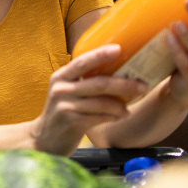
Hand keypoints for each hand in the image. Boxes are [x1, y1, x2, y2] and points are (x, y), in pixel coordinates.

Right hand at [29, 44, 147, 155]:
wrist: (44, 139)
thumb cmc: (62, 112)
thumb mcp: (66, 92)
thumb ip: (83, 82)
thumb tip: (118, 72)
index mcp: (61, 77)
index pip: (82, 61)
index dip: (101, 54)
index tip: (119, 48)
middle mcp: (61, 89)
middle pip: (99, 83)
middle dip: (124, 84)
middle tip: (143, 86)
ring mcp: (66, 107)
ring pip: (102, 103)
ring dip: (121, 105)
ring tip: (130, 108)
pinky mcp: (72, 123)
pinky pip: (100, 117)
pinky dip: (114, 116)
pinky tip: (121, 116)